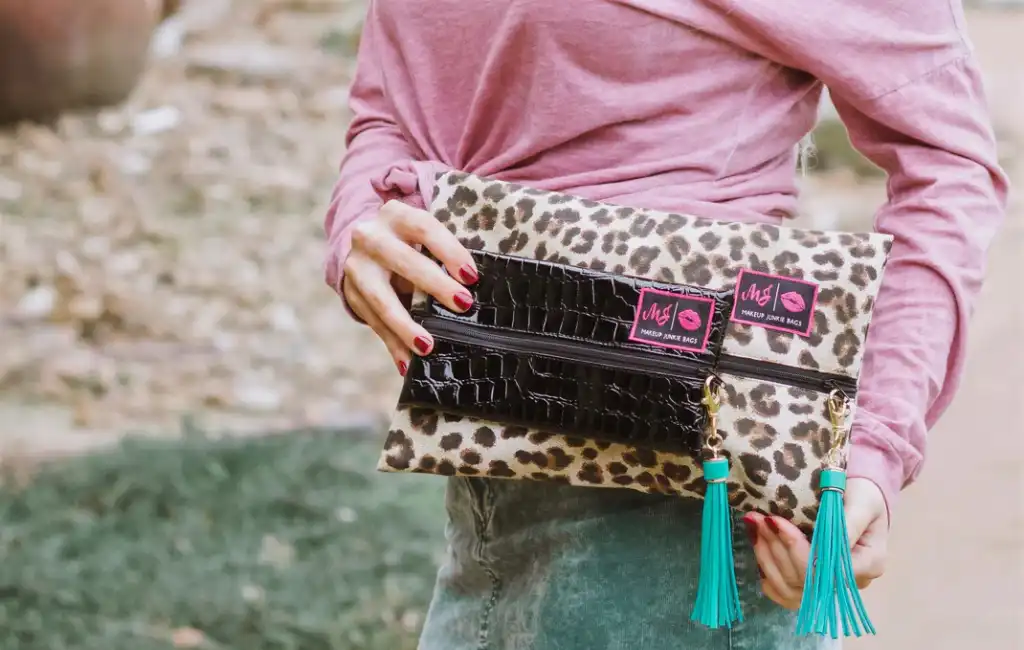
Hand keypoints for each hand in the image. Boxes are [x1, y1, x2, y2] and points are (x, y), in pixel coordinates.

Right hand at [340, 200, 477, 374]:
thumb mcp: (425, 237)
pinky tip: (406, 364)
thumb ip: (444, 255)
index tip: (471, 276)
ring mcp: (356, 266)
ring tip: (427, 347)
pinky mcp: (351, 294)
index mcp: (396, 215)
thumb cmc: (412, 242)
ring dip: (405, 325)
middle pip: (403, 261)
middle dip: (434, 285)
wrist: (368, 244)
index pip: (425, 228)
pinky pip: (373, 323)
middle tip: (463, 305)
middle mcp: (370, 236)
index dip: (449, 251)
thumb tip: (475, 286)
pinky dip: (392, 344)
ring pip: (380, 298)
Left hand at [742, 477, 888, 608]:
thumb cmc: (865, 495)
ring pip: (791, 589)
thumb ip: (847, 522)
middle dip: (776, 547)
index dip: (796, 547)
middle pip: (805, 579)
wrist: (861, 497)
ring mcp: (831, 586)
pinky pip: (786, 593)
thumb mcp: (863, 500)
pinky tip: (758, 550)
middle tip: (757, 518)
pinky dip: (768, 574)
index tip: (775, 520)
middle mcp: (851, 582)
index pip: (827, 569)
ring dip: (766, 557)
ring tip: (754, 526)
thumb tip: (823, 543)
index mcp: (868, 563)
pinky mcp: (813, 584)